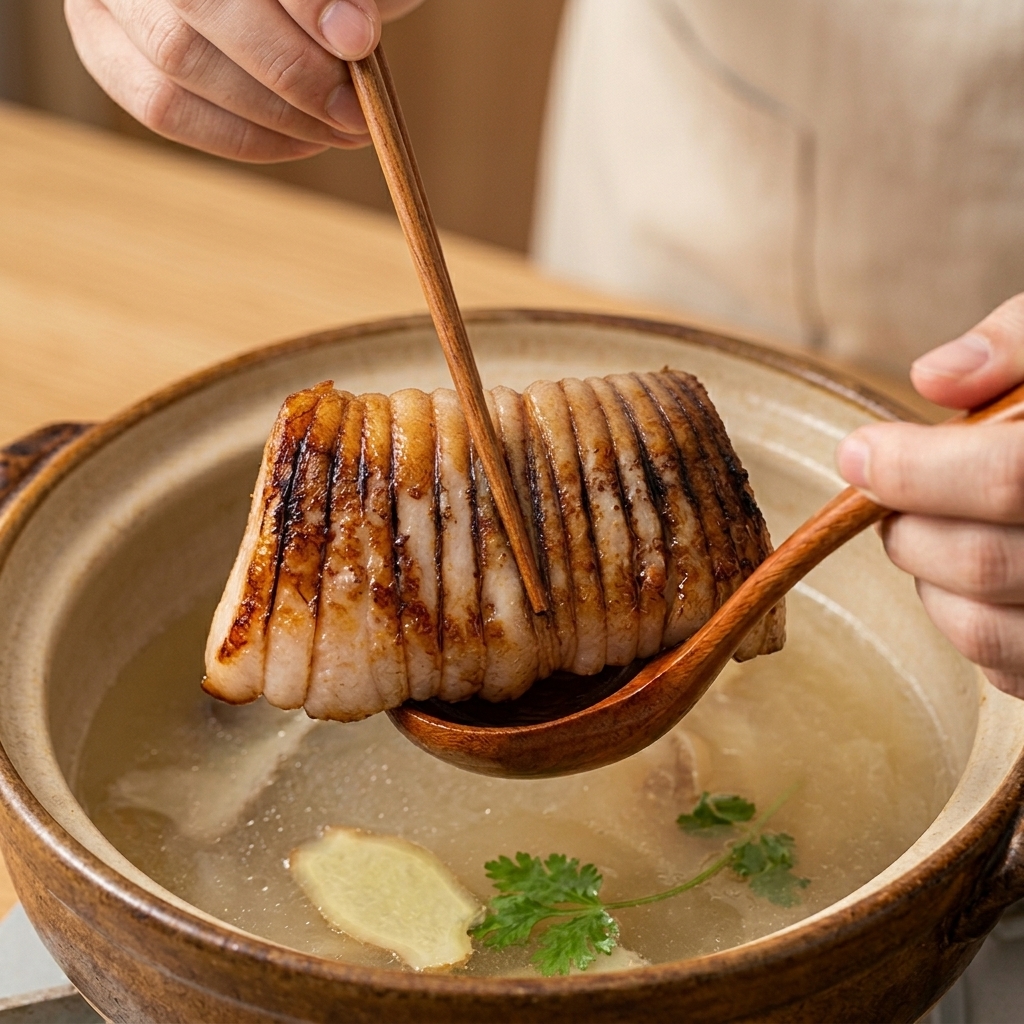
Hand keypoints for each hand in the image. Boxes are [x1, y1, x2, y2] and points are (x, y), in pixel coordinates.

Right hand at [64, 0, 424, 160]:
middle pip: (199, 6)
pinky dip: (242, 137)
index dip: (304, 2)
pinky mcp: (101, 41)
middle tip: (355, 111)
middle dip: (292, 72)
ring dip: (273, 116)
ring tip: (338, 129)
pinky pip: (162, 108)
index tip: (359, 42)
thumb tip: (349, 35)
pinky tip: (299, 141)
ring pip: (177, 62)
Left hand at [836, 294, 1023, 698]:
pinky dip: (963, 620)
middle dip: (908, 527)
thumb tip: (932, 379)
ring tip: (931, 528)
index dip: (916, 469)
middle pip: (983, 562)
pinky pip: (1004, 667)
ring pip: (983, 629)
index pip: (1010, 476)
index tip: (858, 453)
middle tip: (888, 494)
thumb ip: (1017, 342)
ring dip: (927, 577)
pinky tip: (972, 573)